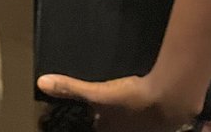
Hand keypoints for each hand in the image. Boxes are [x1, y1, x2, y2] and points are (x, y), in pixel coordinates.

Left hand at [37, 72, 197, 131]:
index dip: (94, 122)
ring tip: (119, 109)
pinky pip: (141, 122)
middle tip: (102, 111)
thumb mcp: (97, 93)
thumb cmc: (130, 100)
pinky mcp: (158, 125)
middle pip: (111, 126)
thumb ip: (70, 89)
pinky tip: (137, 104)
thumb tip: (41, 82)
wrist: (169, 100)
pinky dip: (136, 115)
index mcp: (108, 130)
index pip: (97, 127)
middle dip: (105, 120)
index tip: (91, 117)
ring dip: (122, 119)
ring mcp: (142, 131)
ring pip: (127, 125)